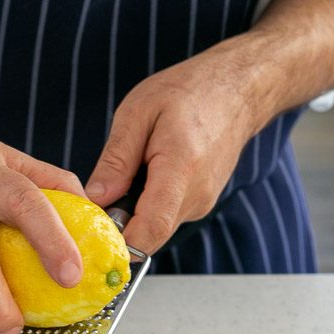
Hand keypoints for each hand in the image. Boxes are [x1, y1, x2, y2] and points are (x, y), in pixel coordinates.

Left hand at [85, 42, 262, 253]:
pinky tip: (153, 172)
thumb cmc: (188, 91)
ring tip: (137, 170)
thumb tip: (95, 200)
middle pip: (150, 234)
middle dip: (122, 224)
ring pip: (156, 227)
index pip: (151, 228)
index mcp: (180, 169)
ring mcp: (202, 204)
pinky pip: (166, 217)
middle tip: (108, 191)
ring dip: (136, 211)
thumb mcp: (138, 112)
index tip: (97, 234)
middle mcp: (196, 195)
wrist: (238, 90)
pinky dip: (150, 204)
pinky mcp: (201, 205)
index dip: (121, 242)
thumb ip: (116, 160)